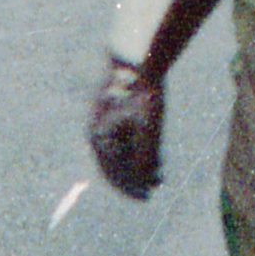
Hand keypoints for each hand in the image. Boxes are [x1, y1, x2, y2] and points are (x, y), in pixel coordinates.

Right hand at [87, 57, 167, 199]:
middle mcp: (97, 132)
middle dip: (134, 180)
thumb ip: (145, 156)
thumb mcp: (149, 127)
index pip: (111, 173)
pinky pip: (122, 141)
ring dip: (137, 167)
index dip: (129, 189)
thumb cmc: (142, 92)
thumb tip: (145, 181)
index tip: (145, 197)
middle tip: (151, 191)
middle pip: (114, 166)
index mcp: (99, 136)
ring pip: (120, 154)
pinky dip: (137, 152)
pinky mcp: (112, 116)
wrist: (138, 58)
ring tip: (158, 176)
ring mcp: (103, 124)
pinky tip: (154, 159)